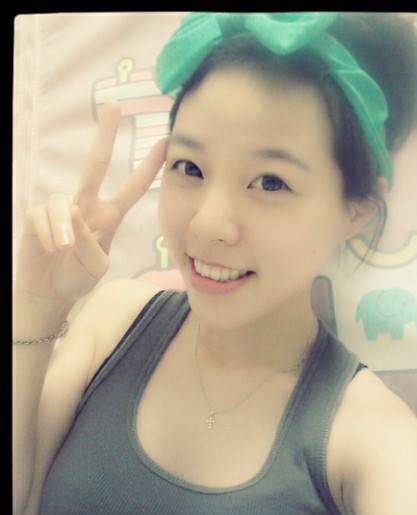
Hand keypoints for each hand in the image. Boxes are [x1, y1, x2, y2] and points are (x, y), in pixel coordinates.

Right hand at [15, 102, 167, 301]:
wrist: (50, 292)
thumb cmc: (78, 277)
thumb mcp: (96, 267)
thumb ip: (92, 244)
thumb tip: (75, 211)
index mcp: (108, 217)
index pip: (132, 189)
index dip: (148, 168)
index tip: (165, 143)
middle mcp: (86, 207)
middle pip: (95, 165)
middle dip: (105, 136)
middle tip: (114, 106)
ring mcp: (61, 209)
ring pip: (62, 201)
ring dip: (64, 228)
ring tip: (64, 250)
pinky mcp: (37, 215)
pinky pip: (42, 215)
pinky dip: (48, 234)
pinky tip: (52, 249)